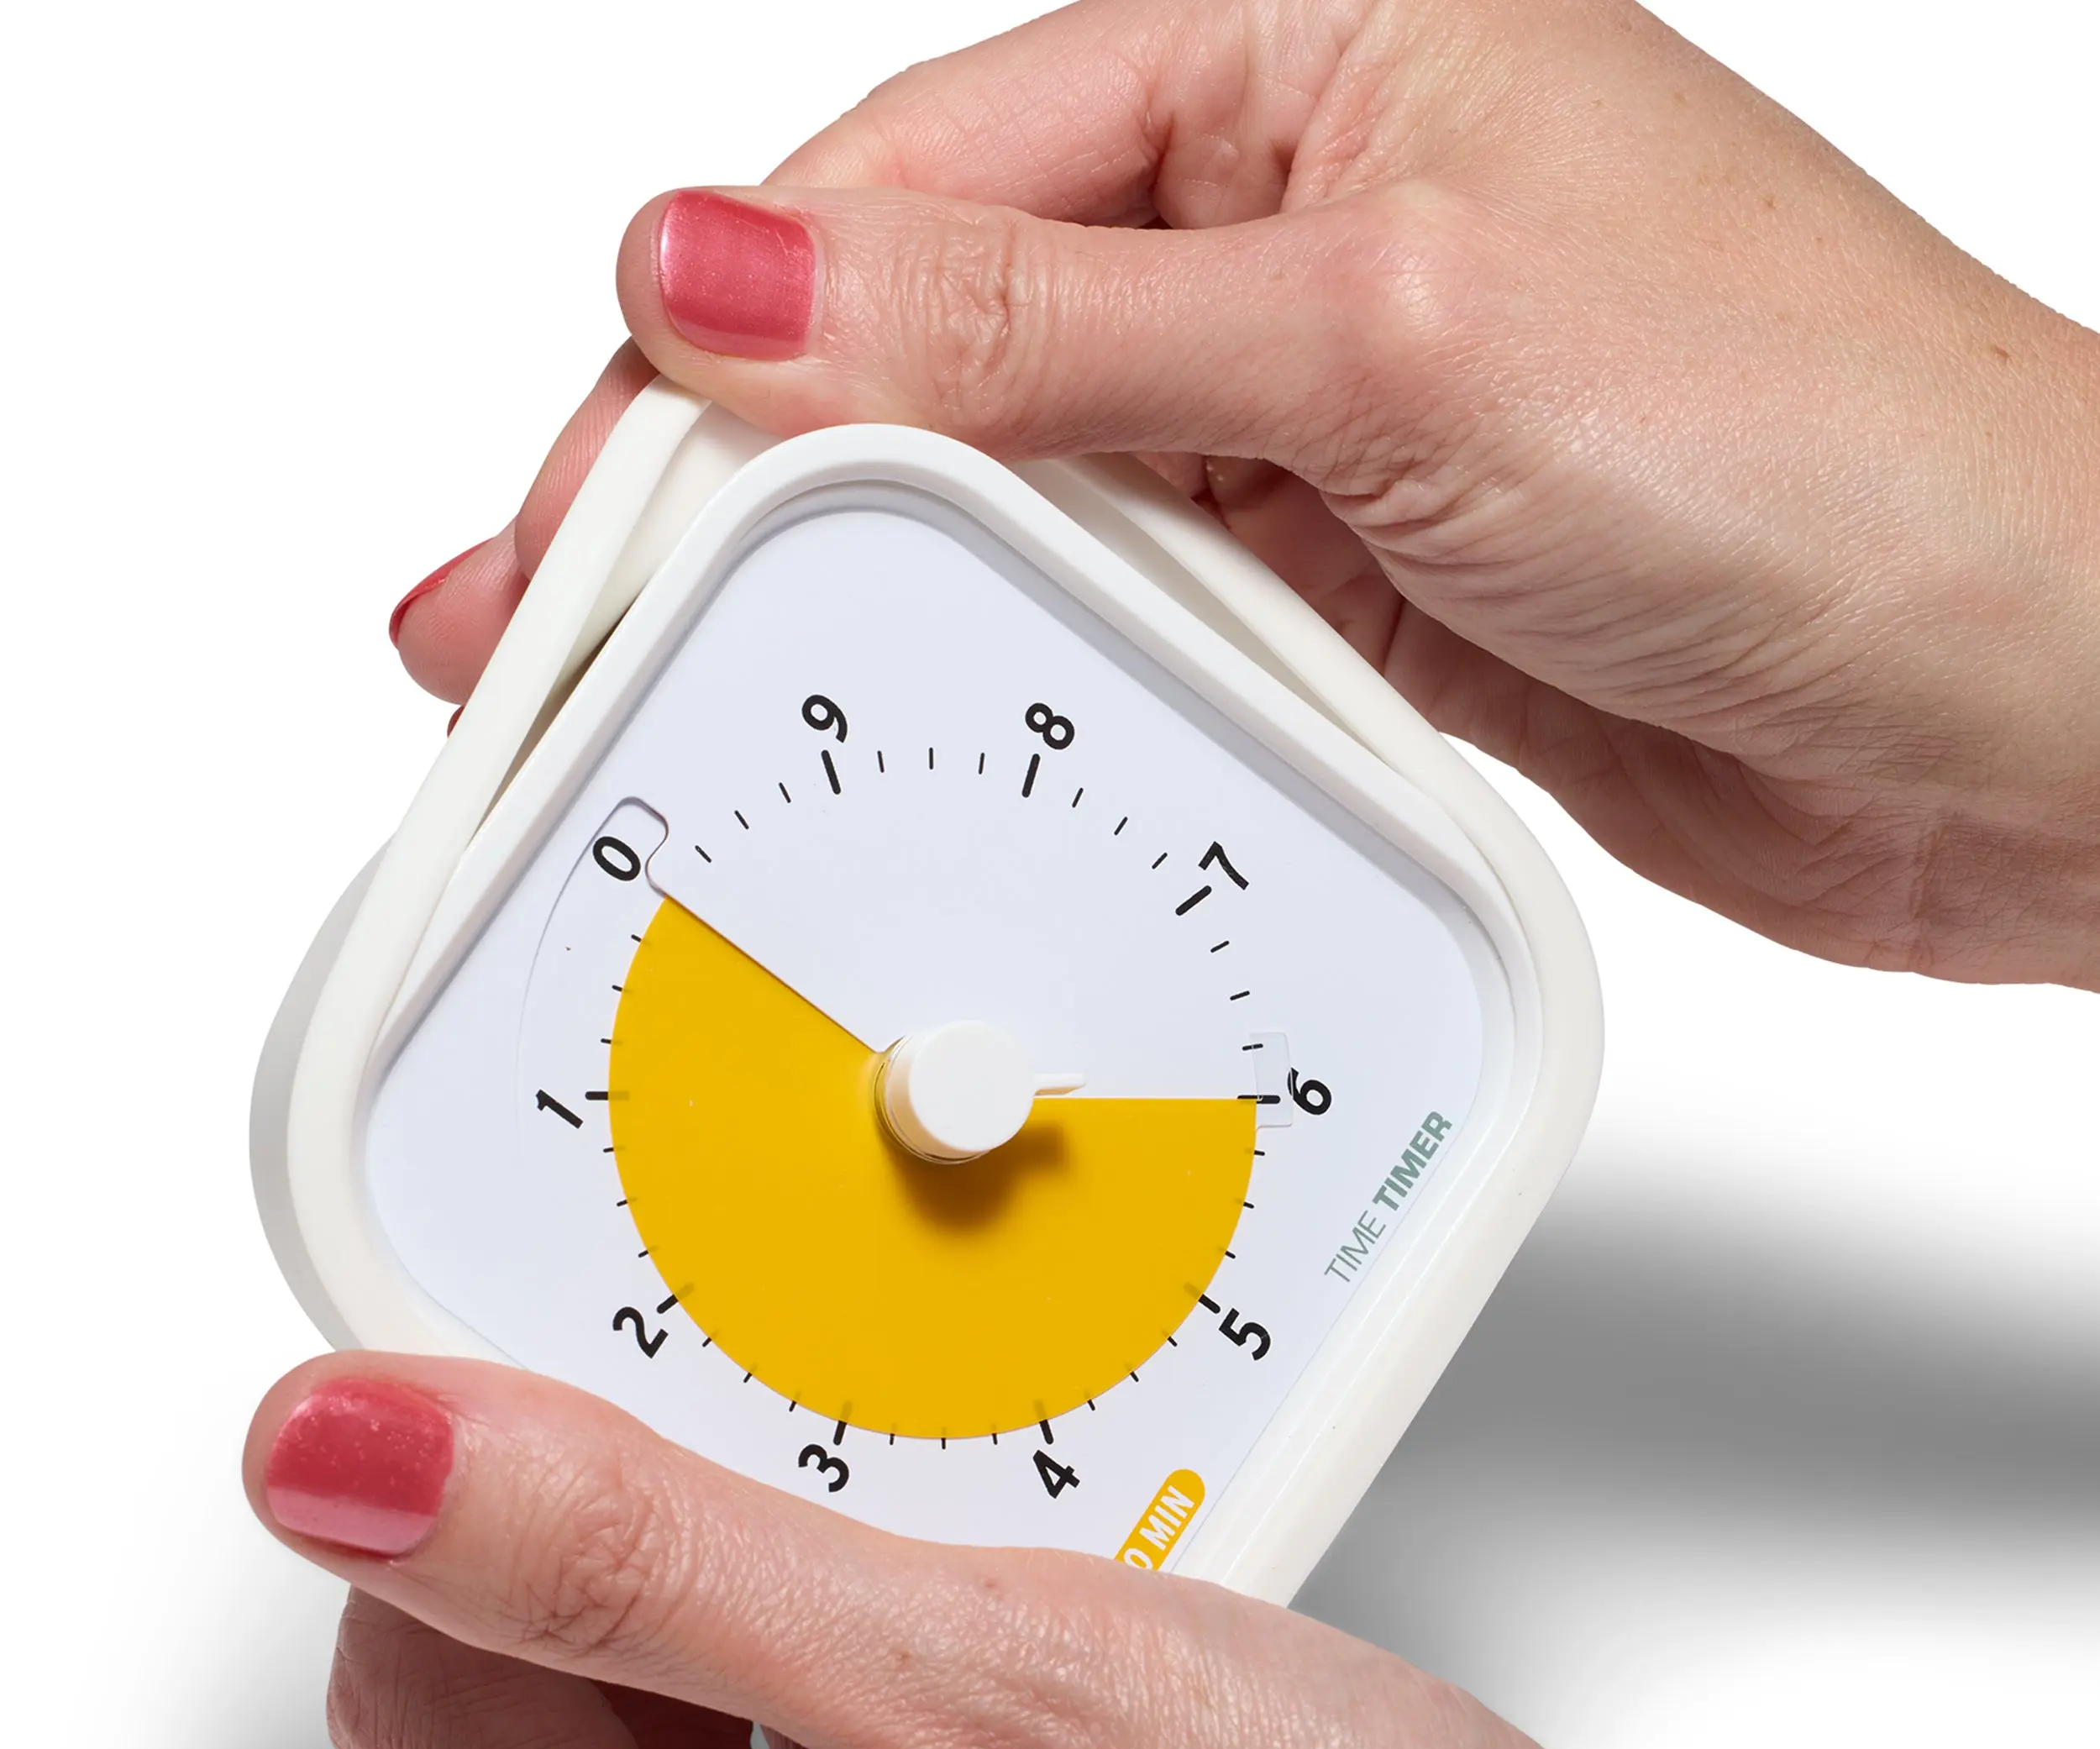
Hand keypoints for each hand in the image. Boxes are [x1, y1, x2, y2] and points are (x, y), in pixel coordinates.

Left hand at [248, 1356, 1945, 1748]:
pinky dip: (936, 1557)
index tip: (536, 1308)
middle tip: (775, 1335)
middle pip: (586, 1654)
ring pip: (749, 1647)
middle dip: (660, 1468)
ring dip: (814, 1500)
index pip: (430, 1673)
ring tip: (928, 1413)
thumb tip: (347, 1460)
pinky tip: (1029, 1508)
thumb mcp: (991, 1705)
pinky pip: (897, 1676)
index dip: (453, 1472)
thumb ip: (657, 1570)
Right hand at [393, 0, 2099, 992]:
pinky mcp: (1341, 574)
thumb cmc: (1813, 459)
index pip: (921, 183)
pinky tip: (911, 719)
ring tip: (685, 693)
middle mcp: (1289, 213)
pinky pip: (1123, 607)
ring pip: (1013, 482)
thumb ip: (1049, 332)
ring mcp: (1307, 408)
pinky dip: (1016, 671)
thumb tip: (741, 279)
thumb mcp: (1387, 337)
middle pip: (933, 337)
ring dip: (860, 589)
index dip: (723, 347)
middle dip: (742, 483)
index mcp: (1300, 49)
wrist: (2014, 703)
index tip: (584, 503)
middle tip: (556, 620)